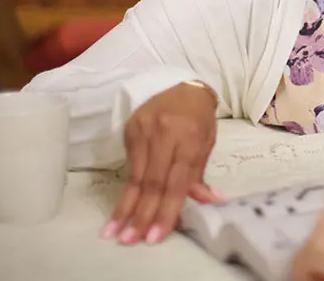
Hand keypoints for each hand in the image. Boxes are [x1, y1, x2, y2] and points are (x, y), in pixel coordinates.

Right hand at [102, 81, 220, 244]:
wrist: (179, 84)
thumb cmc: (198, 117)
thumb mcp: (206, 141)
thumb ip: (199, 173)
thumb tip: (206, 201)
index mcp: (191, 137)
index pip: (177, 180)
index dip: (167, 209)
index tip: (156, 234)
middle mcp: (166, 134)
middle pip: (153, 181)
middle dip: (142, 214)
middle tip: (132, 240)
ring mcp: (145, 131)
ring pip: (136, 177)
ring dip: (127, 208)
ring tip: (117, 233)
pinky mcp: (130, 130)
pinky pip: (130, 167)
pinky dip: (126, 191)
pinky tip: (119, 210)